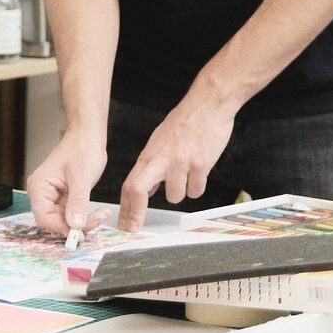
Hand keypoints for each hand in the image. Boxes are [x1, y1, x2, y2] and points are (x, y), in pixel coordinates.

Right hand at [27, 128, 110, 236]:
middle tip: (97, 220)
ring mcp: (51, 196)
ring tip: (100, 214)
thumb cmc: (81, 147)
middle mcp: (42, 193)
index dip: (62, 227)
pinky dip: (82, 216)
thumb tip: (75, 225)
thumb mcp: (81, 176)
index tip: (81, 230)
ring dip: (81, 222)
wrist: (87, 135)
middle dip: (75, 225)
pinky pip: (69, 214)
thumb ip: (77, 202)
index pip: (44, 218)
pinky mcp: (62, 197)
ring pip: (63, 220)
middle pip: (53, 222)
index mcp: (39, 186)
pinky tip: (95, 213)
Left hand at [117, 98, 235, 230]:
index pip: (130, 183)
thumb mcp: (161, 139)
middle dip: (135, 214)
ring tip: (188, 171)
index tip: (124, 223)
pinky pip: (196, 190)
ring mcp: (180, 162)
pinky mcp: (200, 164)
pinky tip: (200, 168)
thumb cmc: (186, 121)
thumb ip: (152, 163)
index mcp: (150, 153)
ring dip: (181, 191)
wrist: (208, 104)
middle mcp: (162, 158)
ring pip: (175, 196)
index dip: (125, 207)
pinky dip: (198, 185)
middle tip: (135, 228)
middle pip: (138, 190)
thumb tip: (145, 188)